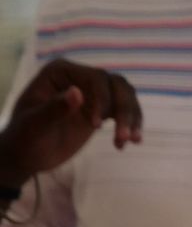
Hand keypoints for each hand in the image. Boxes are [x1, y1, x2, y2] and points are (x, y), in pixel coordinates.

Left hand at [0, 60, 142, 186]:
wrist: (27, 155)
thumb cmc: (24, 137)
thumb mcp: (34, 124)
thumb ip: (54, 109)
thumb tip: (78, 92)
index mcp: (61, 72)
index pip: (95, 77)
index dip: (103, 98)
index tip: (96, 126)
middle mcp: (80, 78)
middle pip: (117, 86)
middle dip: (125, 110)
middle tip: (124, 136)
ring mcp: (93, 93)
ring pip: (125, 97)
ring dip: (132, 118)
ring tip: (131, 140)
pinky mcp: (102, 109)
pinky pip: (124, 111)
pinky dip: (132, 124)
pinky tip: (132, 141)